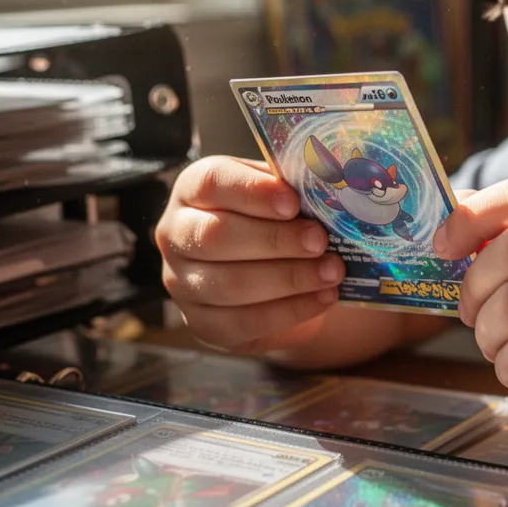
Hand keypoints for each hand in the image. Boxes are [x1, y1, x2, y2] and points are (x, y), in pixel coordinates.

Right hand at [155, 156, 344, 354]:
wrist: (273, 275)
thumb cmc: (277, 221)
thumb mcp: (282, 194)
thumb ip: (295, 187)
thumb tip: (327, 185)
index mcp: (193, 190)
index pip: (211, 183)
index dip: (251, 192)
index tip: (293, 202)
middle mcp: (176, 234)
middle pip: (214, 236)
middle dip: (274, 240)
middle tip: (319, 241)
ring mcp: (182, 283)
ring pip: (227, 284)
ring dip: (288, 278)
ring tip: (331, 272)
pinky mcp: (202, 323)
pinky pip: (241, 322)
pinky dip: (289, 311)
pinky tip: (323, 298)